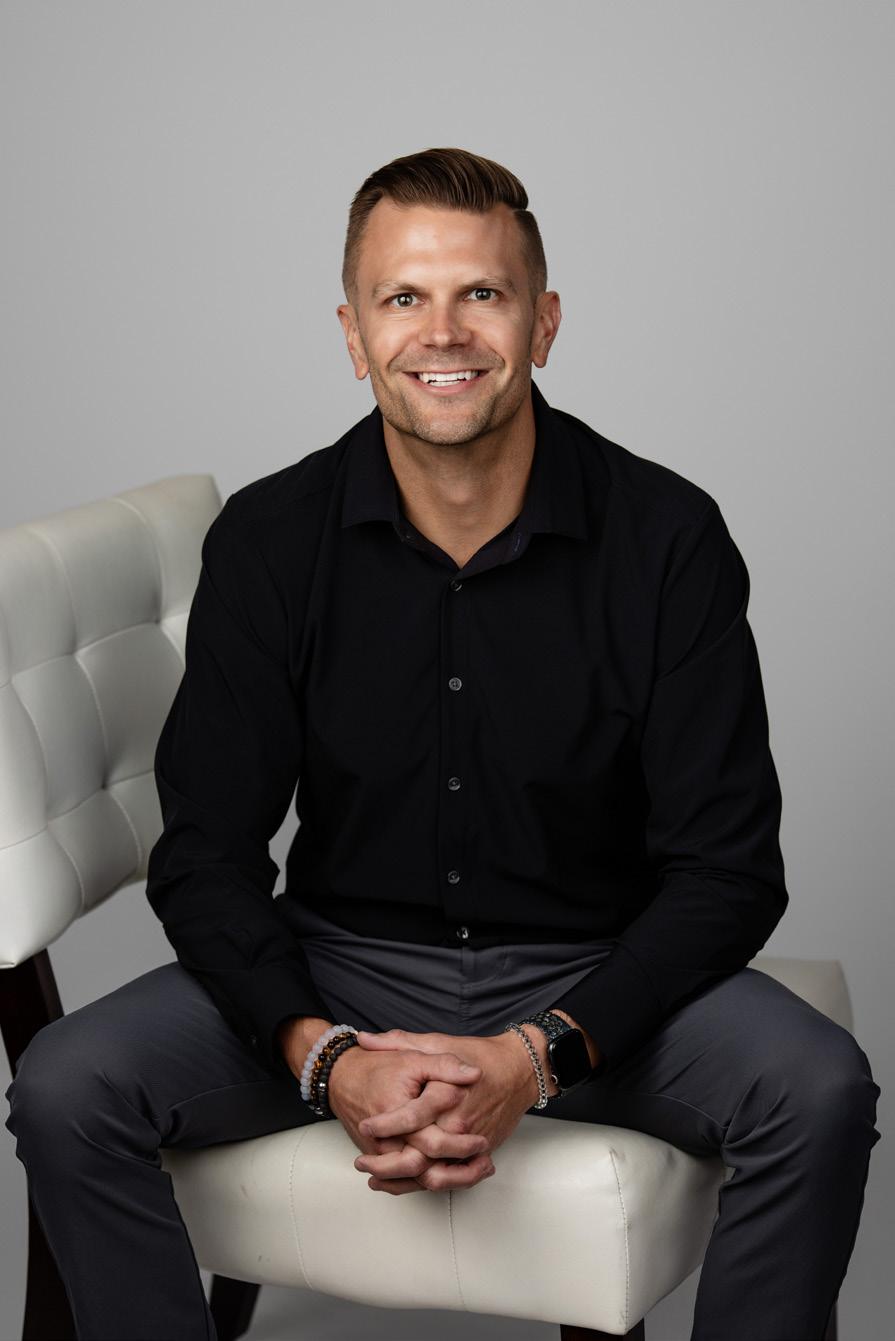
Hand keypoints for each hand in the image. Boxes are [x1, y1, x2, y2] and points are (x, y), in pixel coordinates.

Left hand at [353, 1028, 535, 1190]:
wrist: (520, 1070)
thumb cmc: (480, 1054)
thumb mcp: (437, 1042)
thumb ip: (399, 1042)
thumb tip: (364, 1039)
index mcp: (446, 1094)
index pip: (410, 1118)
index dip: (384, 1125)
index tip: (366, 1127)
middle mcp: (458, 1123)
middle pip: (420, 1155)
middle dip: (386, 1164)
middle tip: (363, 1163)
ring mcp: (470, 1142)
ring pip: (434, 1174)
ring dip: (404, 1182)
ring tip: (378, 1179)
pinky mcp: (480, 1153)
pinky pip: (454, 1178)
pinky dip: (429, 1184)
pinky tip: (408, 1182)